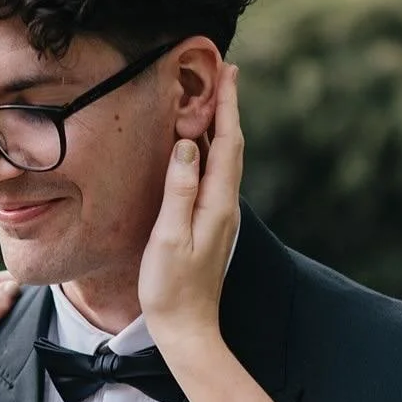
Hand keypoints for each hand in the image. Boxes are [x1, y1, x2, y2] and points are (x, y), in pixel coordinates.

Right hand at [137, 63, 241, 352]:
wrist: (186, 329)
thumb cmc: (171, 288)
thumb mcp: (169, 237)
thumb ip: (180, 190)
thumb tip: (188, 146)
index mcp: (218, 205)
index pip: (228, 143)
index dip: (228, 106)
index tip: (228, 72)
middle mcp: (225, 207)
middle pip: (232, 147)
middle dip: (228, 109)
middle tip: (224, 74)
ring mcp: (219, 218)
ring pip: (225, 161)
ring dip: (221, 128)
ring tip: (213, 100)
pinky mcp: (209, 227)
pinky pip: (214, 178)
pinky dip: (211, 152)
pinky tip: (200, 148)